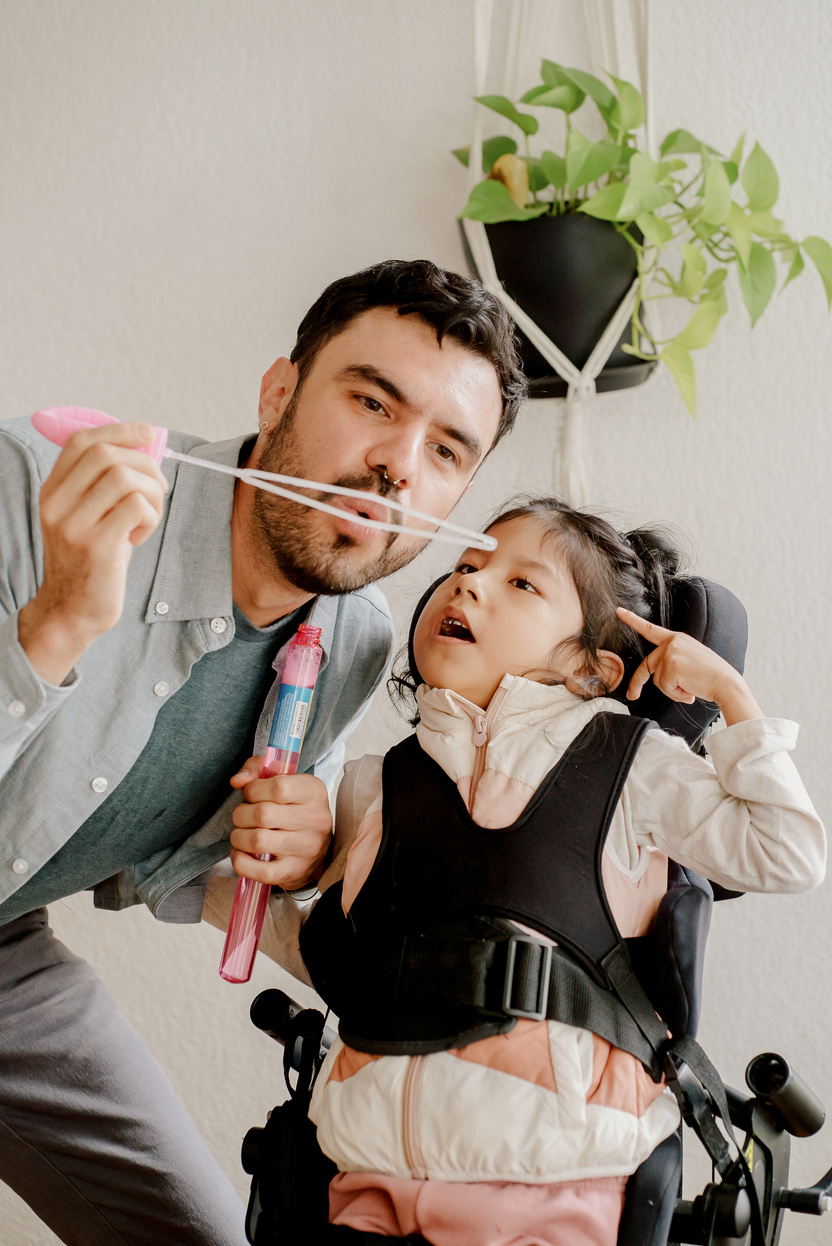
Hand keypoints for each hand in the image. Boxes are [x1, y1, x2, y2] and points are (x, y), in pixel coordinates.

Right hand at [19, 422, 168, 684]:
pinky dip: (151, 517)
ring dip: (151, 493)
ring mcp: (73, 525)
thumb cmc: (92, 560)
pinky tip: (141, 536)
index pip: (82, 441)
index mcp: (53, 491)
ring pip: (125, 478)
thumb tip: (148, 449)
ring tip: (149, 517)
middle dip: (145, 464)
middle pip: (106, 454)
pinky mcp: (97, 546)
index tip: (149, 434)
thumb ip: (107, 485)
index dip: (120, 430)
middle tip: (158, 489)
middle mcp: (56, 504)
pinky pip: (137, 507)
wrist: (72, 610)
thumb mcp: (90, 516)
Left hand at [229, 759, 332, 888]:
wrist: (317, 850)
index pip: (278, 787)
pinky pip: (261, 872)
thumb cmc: (293, 808)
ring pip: (258, 841)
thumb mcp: (283, 780)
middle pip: (263, 814)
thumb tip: (237, 781)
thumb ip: (257, 770)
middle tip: (243, 816)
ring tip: (241, 834)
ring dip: (238, 837)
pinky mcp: (295, 872)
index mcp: (314, 792)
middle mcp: (316, 820)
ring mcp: (307, 849)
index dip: (254, 789)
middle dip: (241, 814)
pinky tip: (241, 854)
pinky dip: (241, 862)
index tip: (250, 794)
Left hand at [616, 607, 762, 725]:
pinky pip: (664, 687)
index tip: (619, 612)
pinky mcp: (671, 666)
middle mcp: (671, 642)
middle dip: (637, 683)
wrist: (726, 683)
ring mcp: (670, 653)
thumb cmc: (711, 676)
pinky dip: (676, 694)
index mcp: (677, 639)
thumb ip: (672, 662)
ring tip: (690, 687)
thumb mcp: (689, 660)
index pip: (650, 629)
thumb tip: (661, 679)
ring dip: (672, 690)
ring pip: (657, 680)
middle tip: (632, 695)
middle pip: (646, 665)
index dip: (633, 620)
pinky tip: (689, 689)